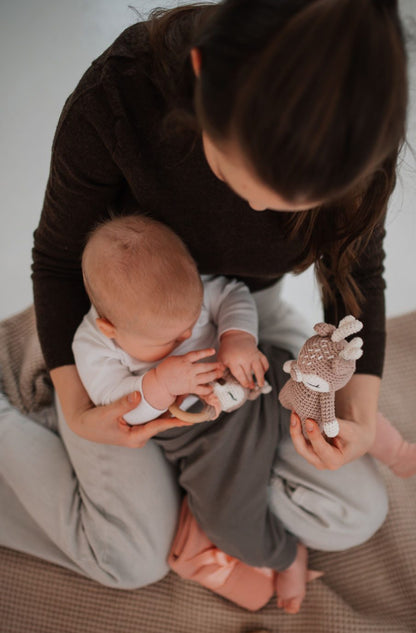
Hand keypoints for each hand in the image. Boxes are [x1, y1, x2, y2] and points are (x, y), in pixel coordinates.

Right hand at [71, 391, 190, 447]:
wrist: (84, 426)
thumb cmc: (94, 422)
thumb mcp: (107, 413)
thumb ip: (122, 404)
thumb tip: (137, 394)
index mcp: (134, 438)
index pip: (157, 428)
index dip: (173, 422)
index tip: (187, 419)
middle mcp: (139, 437)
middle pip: (161, 423)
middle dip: (175, 413)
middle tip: (189, 400)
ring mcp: (138, 432)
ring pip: (157, 420)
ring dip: (169, 410)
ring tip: (183, 397)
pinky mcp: (136, 426)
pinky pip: (151, 417)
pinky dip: (159, 409)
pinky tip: (168, 399)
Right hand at [154, 348, 224, 401]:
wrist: (160, 383)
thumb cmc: (165, 370)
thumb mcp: (174, 359)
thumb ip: (185, 358)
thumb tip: (194, 356)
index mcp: (184, 360)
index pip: (197, 354)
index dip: (206, 352)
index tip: (213, 351)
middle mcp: (189, 369)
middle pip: (206, 366)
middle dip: (215, 366)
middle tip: (221, 365)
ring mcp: (190, 379)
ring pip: (207, 377)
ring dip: (215, 375)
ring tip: (220, 373)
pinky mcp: (190, 388)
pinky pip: (202, 389)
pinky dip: (208, 389)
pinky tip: (211, 387)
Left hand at [217, 330, 268, 388]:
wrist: (236, 337)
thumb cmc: (227, 350)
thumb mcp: (221, 359)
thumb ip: (221, 369)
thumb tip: (219, 380)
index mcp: (234, 361)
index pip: (240, 374)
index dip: (244, 382)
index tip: (246, 386)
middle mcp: (244, 358)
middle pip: (250, 373)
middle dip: (251, 382)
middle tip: (252, 387)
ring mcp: (253, 355)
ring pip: (259, 368)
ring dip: (261, 377)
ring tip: (260, 384)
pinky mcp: (258, 353)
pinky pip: (264, 362)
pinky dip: (265, 368)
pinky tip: (263, 373)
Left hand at [289, 411, 375, 469]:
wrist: (356, 440)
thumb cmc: (355, 436)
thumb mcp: (350, 431)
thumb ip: (335, 426)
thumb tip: (321, 419)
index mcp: (334, 461)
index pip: (320, 449)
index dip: (313, 435)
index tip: (309, 420)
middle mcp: (321, 462)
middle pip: (303, 450)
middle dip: (296, 432)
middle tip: (295, 415)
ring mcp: (314, 457)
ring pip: (299, 444)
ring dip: (295, 428)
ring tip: (294, 413)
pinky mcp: (309, 450)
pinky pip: (300, 440)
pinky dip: (297, 428)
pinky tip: (296, 415)